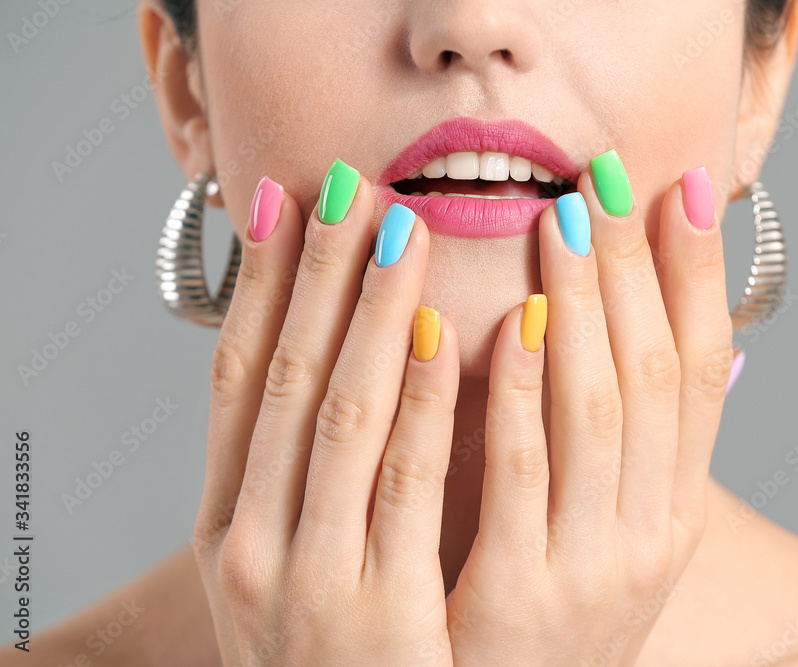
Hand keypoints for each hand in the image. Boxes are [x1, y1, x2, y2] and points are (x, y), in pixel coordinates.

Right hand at [193, 162, 459, 665]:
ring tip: (398, 229)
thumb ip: (297, 486)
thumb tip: (327, 372)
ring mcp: (311, 578)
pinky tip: (441, 333)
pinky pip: (405, 484)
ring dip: (370, 315)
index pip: (236, 383)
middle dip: (317, 278)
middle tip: (349, 189)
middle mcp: (255, 544)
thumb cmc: (325, 659)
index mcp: (228, 530)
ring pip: (341, 415)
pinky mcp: (378, 612)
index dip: (260, 290)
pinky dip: (422, 403)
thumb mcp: (286, 574)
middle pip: (286, 380)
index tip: (285, 207)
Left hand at [446, 156, 734, 665]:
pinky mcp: (520, 597)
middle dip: (632, 270)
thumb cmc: (556, 614)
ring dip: (581, 308)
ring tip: (563, 222)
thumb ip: (638, 452)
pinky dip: (519, 390)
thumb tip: (689, 349)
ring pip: (597, 409)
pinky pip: (523, 472)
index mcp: (676, 510)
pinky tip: (507, 318)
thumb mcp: (616, 538)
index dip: (695, 278)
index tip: (681, 190)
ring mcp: (592, 567)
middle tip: (606, 179)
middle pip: (651, 374)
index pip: (699, 371)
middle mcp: (651, 534)